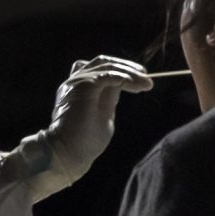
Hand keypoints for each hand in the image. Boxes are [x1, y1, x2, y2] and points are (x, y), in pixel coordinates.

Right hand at [19, 55, 155, 199]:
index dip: (121, 70)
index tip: (140, 80)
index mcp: (79, 87)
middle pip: (103, 62)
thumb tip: (122, 85)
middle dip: (126, 66)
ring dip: (129, 72)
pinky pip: (107, 75)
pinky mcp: (83, 86)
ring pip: (107, 66)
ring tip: (146, 82)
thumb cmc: (84, 141)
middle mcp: (76, 81)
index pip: (101, 69)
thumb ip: (109, 98)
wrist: (68, 153)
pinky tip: (137, 85)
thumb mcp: (103, 114)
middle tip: (145, 75)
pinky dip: (124, 78)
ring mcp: (77, 82)